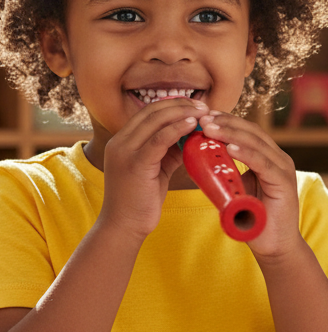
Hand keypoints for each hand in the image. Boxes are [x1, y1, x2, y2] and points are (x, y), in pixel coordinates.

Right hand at [99, 98, 208, 239]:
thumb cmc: (140, 202)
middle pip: (151, 111)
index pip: (148, 112)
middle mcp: (120, 142)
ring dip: (182, 113)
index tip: (195, 105)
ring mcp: (125, 152)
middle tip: (203, 106)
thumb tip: (190, 137)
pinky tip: (193, 125)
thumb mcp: (155, 170)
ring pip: (155, 120)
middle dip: (180, 105)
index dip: (172, 105)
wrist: (123, 227)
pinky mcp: (135, 164)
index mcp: (122, 141)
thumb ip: (168, 152)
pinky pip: (159, 139)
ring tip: (203, 112)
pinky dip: (177, 128)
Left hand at [199, 111, 300, 258]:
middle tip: (203, 118)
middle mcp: (279, 159)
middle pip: (251, 132)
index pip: (247, 132)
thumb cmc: (253, 219)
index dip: (226, 121)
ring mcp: (283, 169)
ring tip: (209, 128)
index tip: (204, 116)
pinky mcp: (284, 183)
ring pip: (256, 143)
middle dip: (226, 123)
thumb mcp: (236, 190)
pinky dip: (246, 154)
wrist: (274, 247)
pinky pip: (263, 164)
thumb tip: (199, 160)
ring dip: (231, 134)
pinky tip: (229, 148)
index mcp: (268, 157)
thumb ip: (226, 173)